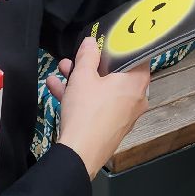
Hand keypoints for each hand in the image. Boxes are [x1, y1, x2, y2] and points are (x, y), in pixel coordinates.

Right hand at [50, 35, 152, 178]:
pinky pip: (99, 105)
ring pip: (104, 90)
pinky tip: (56, 88)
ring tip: (62, 69)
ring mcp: (124, 114)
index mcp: (137, 81)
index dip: (121, 46)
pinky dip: (82, 96)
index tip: (107, 41)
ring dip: (82, 79)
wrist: (79, 154)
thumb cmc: (87, 112)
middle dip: (92, 64)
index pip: (138, 55)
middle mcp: (136, 98)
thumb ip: (88, 55)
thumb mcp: (83, 77)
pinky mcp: (111, 127)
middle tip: (76, 57)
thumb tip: (91, 42)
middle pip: (116, 73)